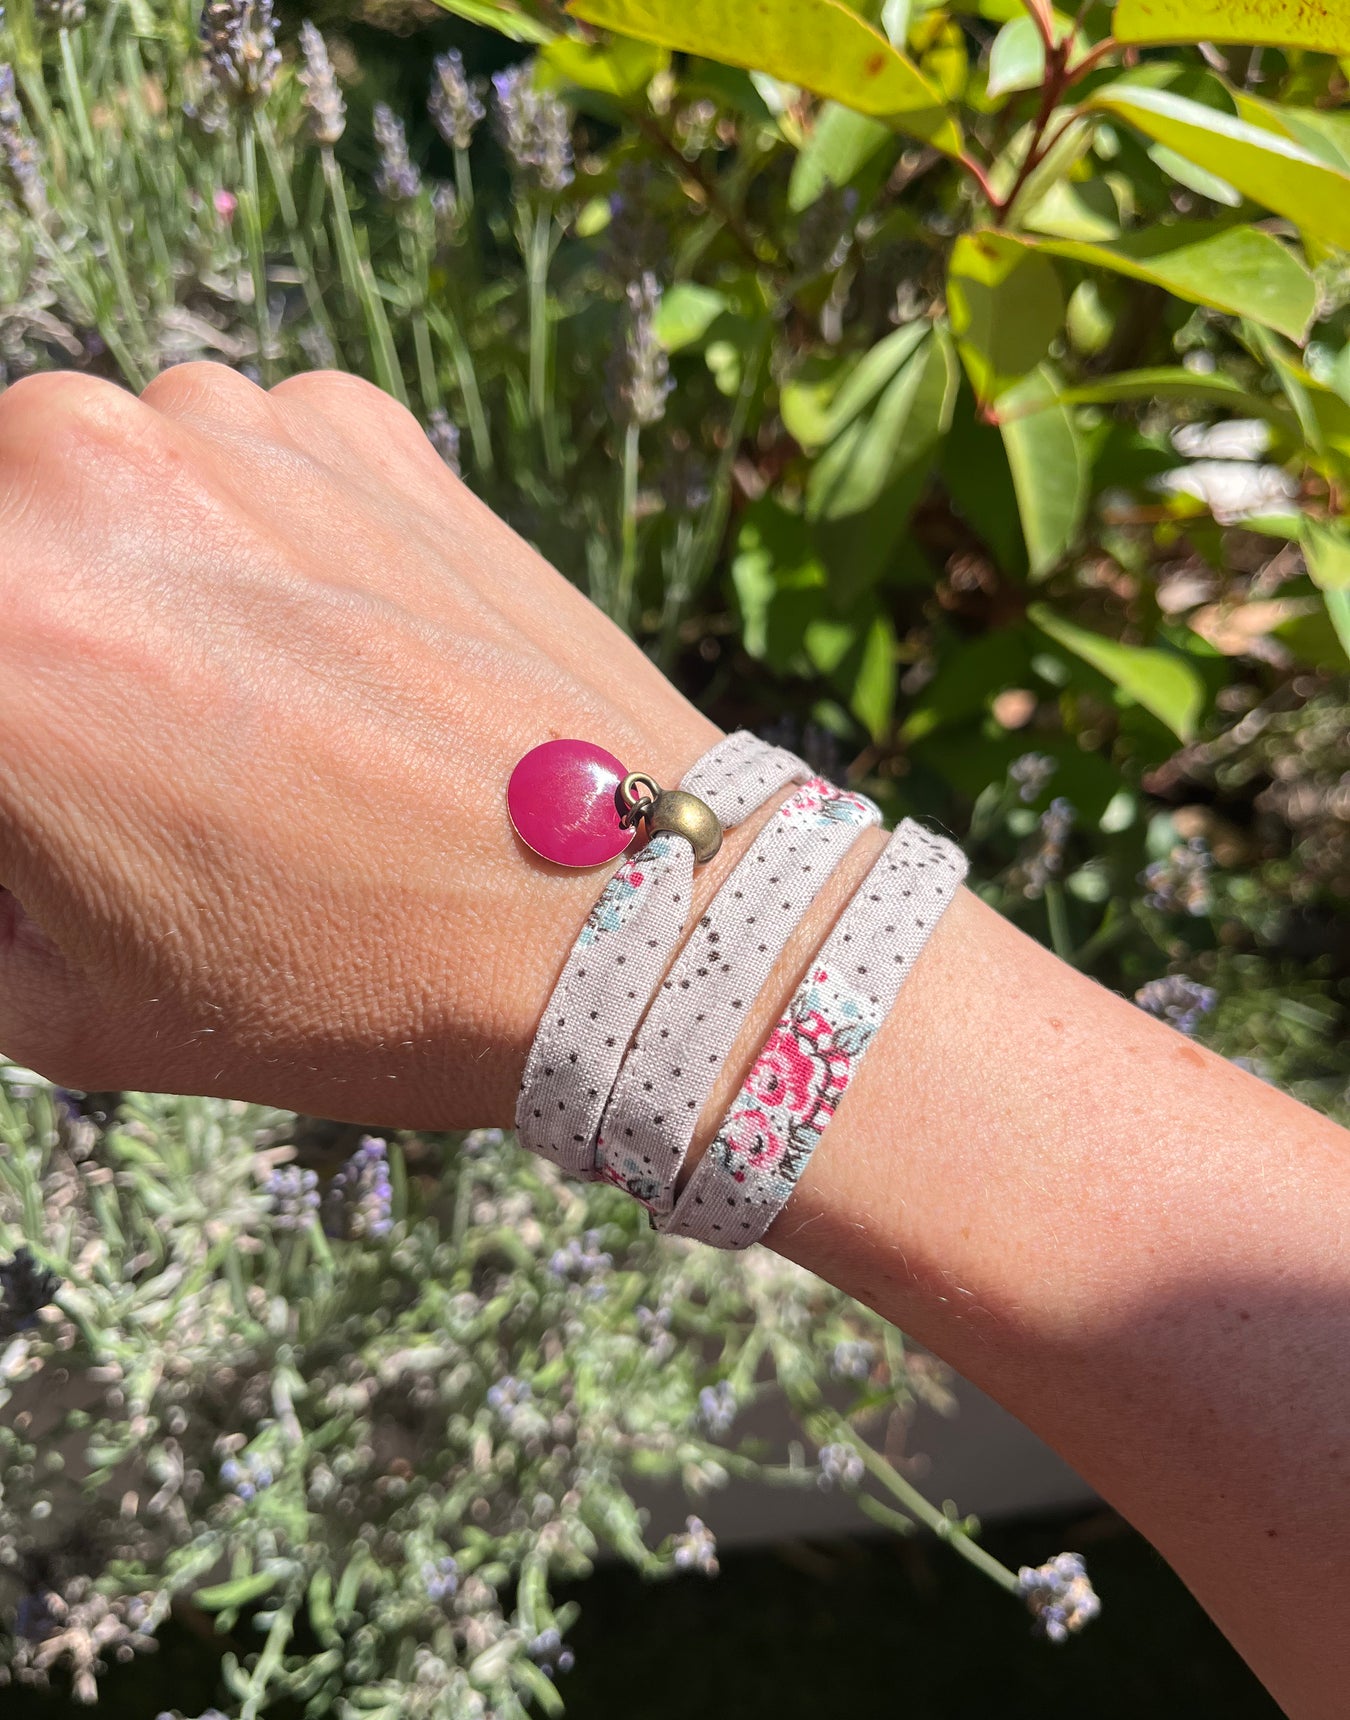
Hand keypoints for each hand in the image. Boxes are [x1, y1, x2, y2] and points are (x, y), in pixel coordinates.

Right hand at [0, 366, 718, 1124]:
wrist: (622, 916)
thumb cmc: (349, 983)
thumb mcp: (67, 1005)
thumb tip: (5, 812)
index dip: (11, 753)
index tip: (45, 779)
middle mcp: (66, 477)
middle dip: (30, 658)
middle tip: (115, 757)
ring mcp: (222, 424)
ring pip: (93, 486)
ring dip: (124, 579)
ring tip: (242, 710)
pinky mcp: (350, 419)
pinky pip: (235, 459)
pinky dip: (249, 539)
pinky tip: (333, 650)